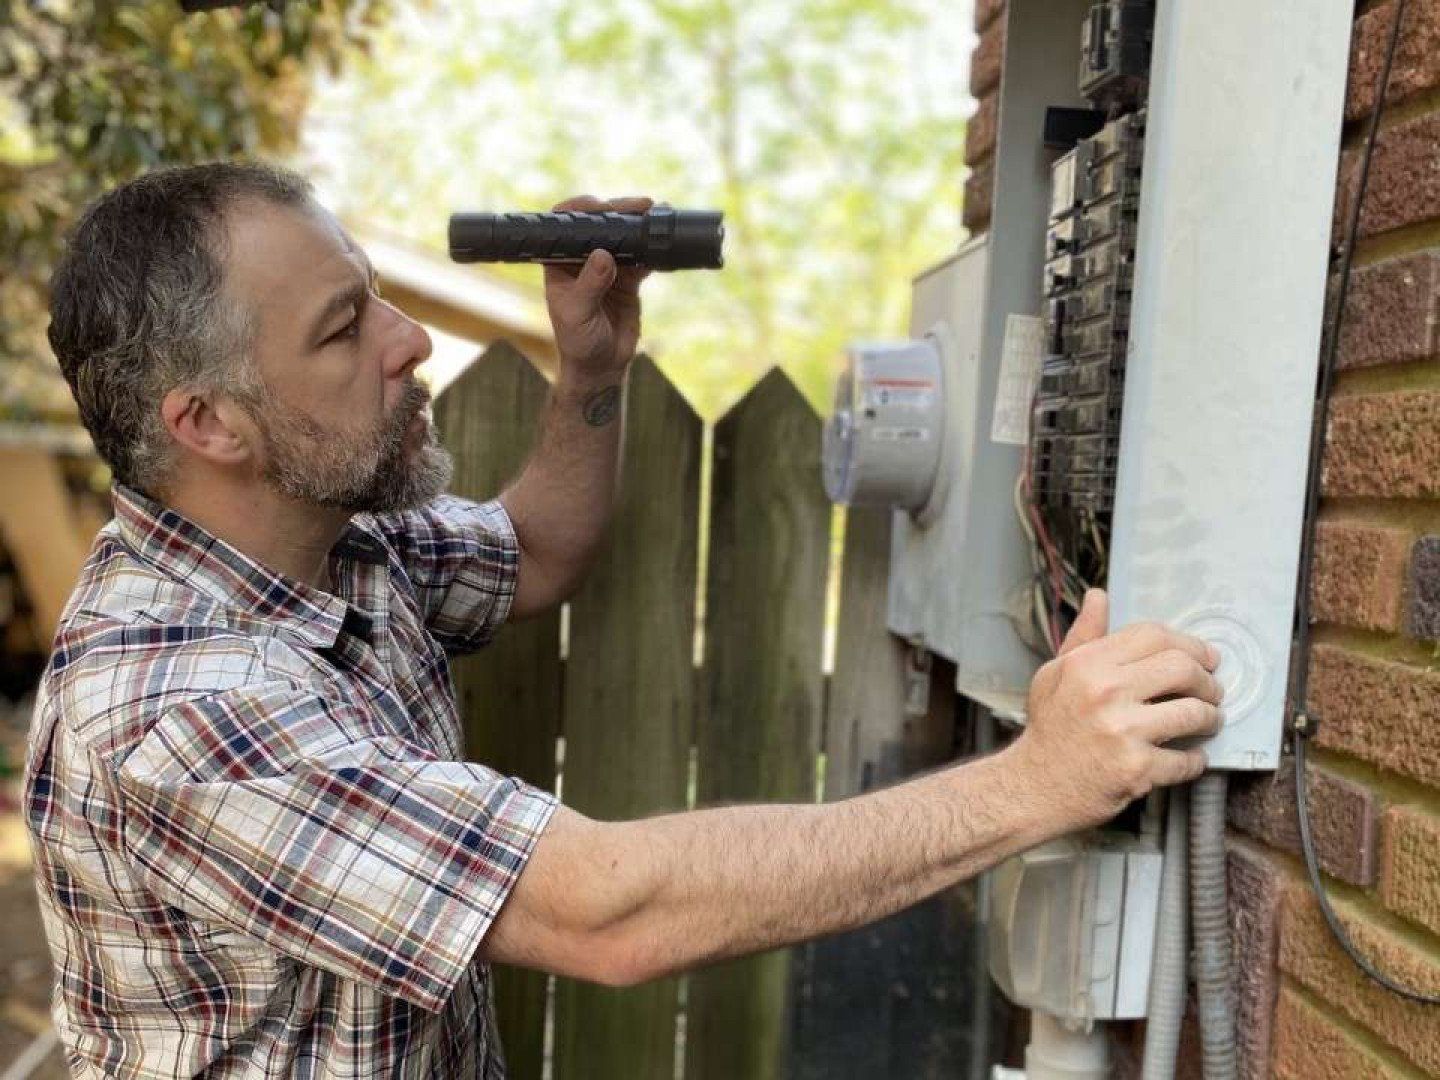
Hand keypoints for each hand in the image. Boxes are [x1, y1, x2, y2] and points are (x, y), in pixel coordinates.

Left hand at [543, 194, 652, 381]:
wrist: (602, 366)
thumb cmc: (578, 343)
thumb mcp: (578, 315)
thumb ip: (590, 285)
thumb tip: (604, 255)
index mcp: (559, 263)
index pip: (563, 225)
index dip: (579, 210)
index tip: (599, 206)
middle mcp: (581, 259)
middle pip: (599, 224)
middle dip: (618, 210)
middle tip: (639, 206)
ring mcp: (607, 266)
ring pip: (623, 235)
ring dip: (639, 224)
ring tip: (656, 213)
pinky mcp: (628, 278)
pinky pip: (642, 256)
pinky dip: (653, 248)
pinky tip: (664, 242)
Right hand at [1010, 588, 1223, 832]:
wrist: (1032, 786)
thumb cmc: (1048, 728)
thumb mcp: (1056, 673)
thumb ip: (1084, 636)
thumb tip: (1099, 596)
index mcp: (1088, 664)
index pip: (1154, 635)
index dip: (1189, 644)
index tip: (1204, 658)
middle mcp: (1105, 692)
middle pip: (1182, 668)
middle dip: (1207, 680)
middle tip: (1212, 691)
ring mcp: (1122, 731)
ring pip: (1194, 713)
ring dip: (1210, 718)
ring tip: (1207, 721)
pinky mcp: (1136, 769)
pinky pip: (1187, 760)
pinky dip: (1195, 760)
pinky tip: (1190, 757)